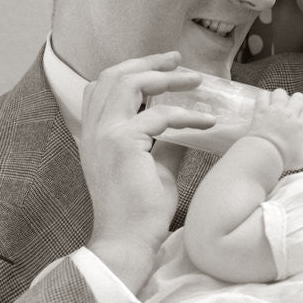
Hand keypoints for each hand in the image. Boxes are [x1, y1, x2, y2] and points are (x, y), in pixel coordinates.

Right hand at [82, 52, 214, 291]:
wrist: (126, 242)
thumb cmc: (140, 213)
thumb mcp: (156, 169)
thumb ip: (167, 145)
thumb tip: (189, 127)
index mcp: (96, 134)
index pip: (102, 86)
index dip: (132, 69)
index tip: (163, 67)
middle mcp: (95, 130)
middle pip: (113, 75)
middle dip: (148, 62)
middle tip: (178, 59)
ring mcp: (105, 134)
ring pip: (130, 83)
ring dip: (165, 77)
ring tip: (196, 80)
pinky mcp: (122, 144)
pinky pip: (160, 116)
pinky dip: (187, 115)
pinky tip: (208, 123)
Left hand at [247, 89, 302, 169]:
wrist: (264, 155)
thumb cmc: (283, 158)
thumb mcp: (301, 160)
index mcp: (301, 125)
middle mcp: (290, 114)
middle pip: (298, 97)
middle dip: (296, 100)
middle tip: (291, 108)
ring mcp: (275, 110)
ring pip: (281, 92)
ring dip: (280, 96)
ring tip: (277, 103)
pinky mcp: (262, 110)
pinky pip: (263, 95)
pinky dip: (264, 96)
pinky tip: (264, 101)